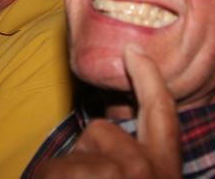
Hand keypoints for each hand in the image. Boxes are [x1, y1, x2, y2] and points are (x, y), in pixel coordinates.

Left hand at [38, 46, 180, 177]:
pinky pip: (49, 168)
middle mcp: (144, 169)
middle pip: (100, 130)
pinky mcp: (81, 175)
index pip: (161, 114)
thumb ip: (136, 159)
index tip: (133, 49)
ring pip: (71, 153)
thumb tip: (115, 136)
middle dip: (86, 153)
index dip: (149, 77)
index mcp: (165, 171)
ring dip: (65, 175)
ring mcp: (114, 172)